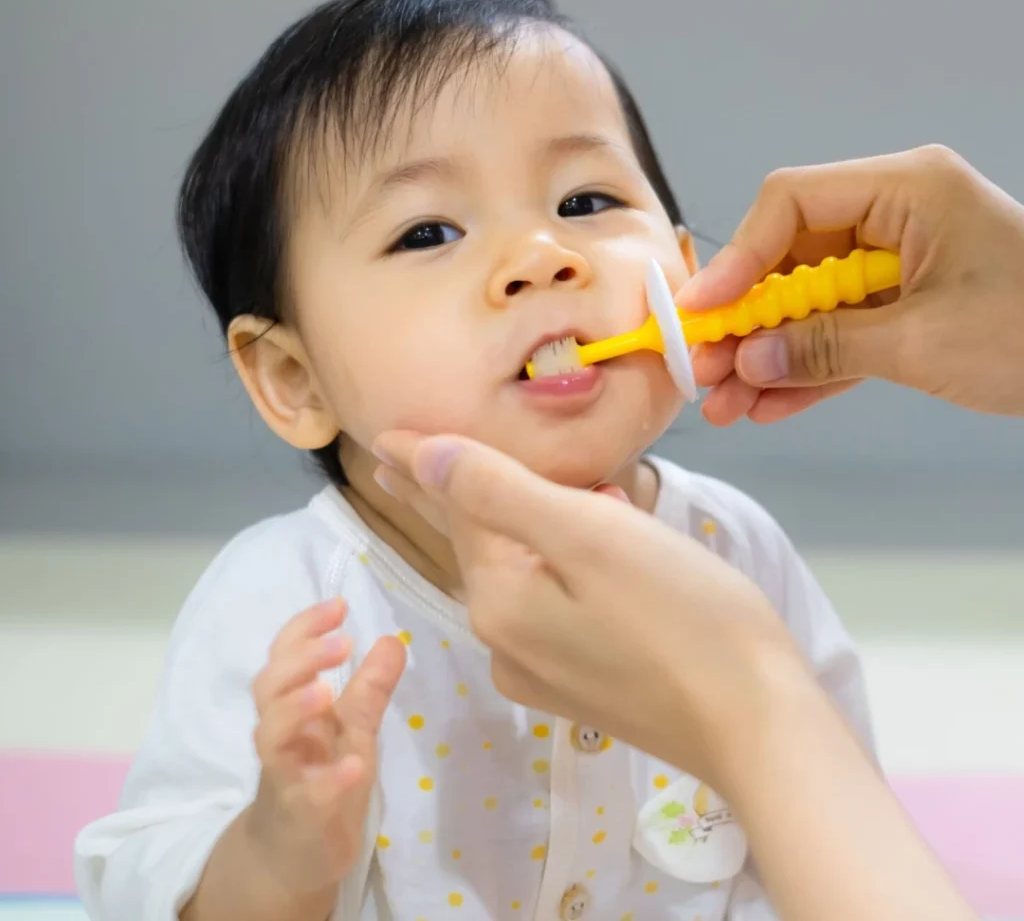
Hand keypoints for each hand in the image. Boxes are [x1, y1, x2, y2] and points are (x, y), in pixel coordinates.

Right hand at [247, 599, 404, 895]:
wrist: (293, 857)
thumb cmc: (321, 780)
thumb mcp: (353, 731)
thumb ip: (369, 689)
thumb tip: (392, 639)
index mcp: (293, 707)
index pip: (284, 656)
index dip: (305, 627)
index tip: (338, 605)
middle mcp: (280, 735)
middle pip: (268, 687)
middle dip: (299, 659)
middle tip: (341, 641)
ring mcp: (285, 774)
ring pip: (269, 736)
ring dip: (295, 709)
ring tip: (326, 691)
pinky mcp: (299, 815)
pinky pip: (307, 795)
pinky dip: (329, 779)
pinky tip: (353, 767)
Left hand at [372, 431, 808, 791]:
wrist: (759, 726)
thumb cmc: (681, 614)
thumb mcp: (585, 535)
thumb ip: (498, 492)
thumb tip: (418, 457)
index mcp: (498, 599)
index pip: (455, 510)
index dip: (426, 463)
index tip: (386, 435)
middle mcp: (505, 642)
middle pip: (482, 544)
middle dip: (460, 496)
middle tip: (420, 458)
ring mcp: (544, 673)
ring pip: (522, 573)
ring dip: (521, 525)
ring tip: (519, 482)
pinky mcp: (584, 687)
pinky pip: (553, 605)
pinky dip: (560, 565)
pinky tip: (591, 541)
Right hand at [681, 145, 1023, 422]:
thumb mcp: (922, 341)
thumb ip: (824, 347)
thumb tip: (747, 360)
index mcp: (906, 191)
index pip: (792, 203)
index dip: (738, 256)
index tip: (705, 309)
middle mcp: (894, 218)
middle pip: (790, 260)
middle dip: (745, 322)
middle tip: (704, 369)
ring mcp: (898, 266)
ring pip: (809, 306)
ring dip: (767, 356)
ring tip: (726, 405)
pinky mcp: (904, 310)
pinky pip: (840, 335)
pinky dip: (807, 370)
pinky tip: (768, 405)